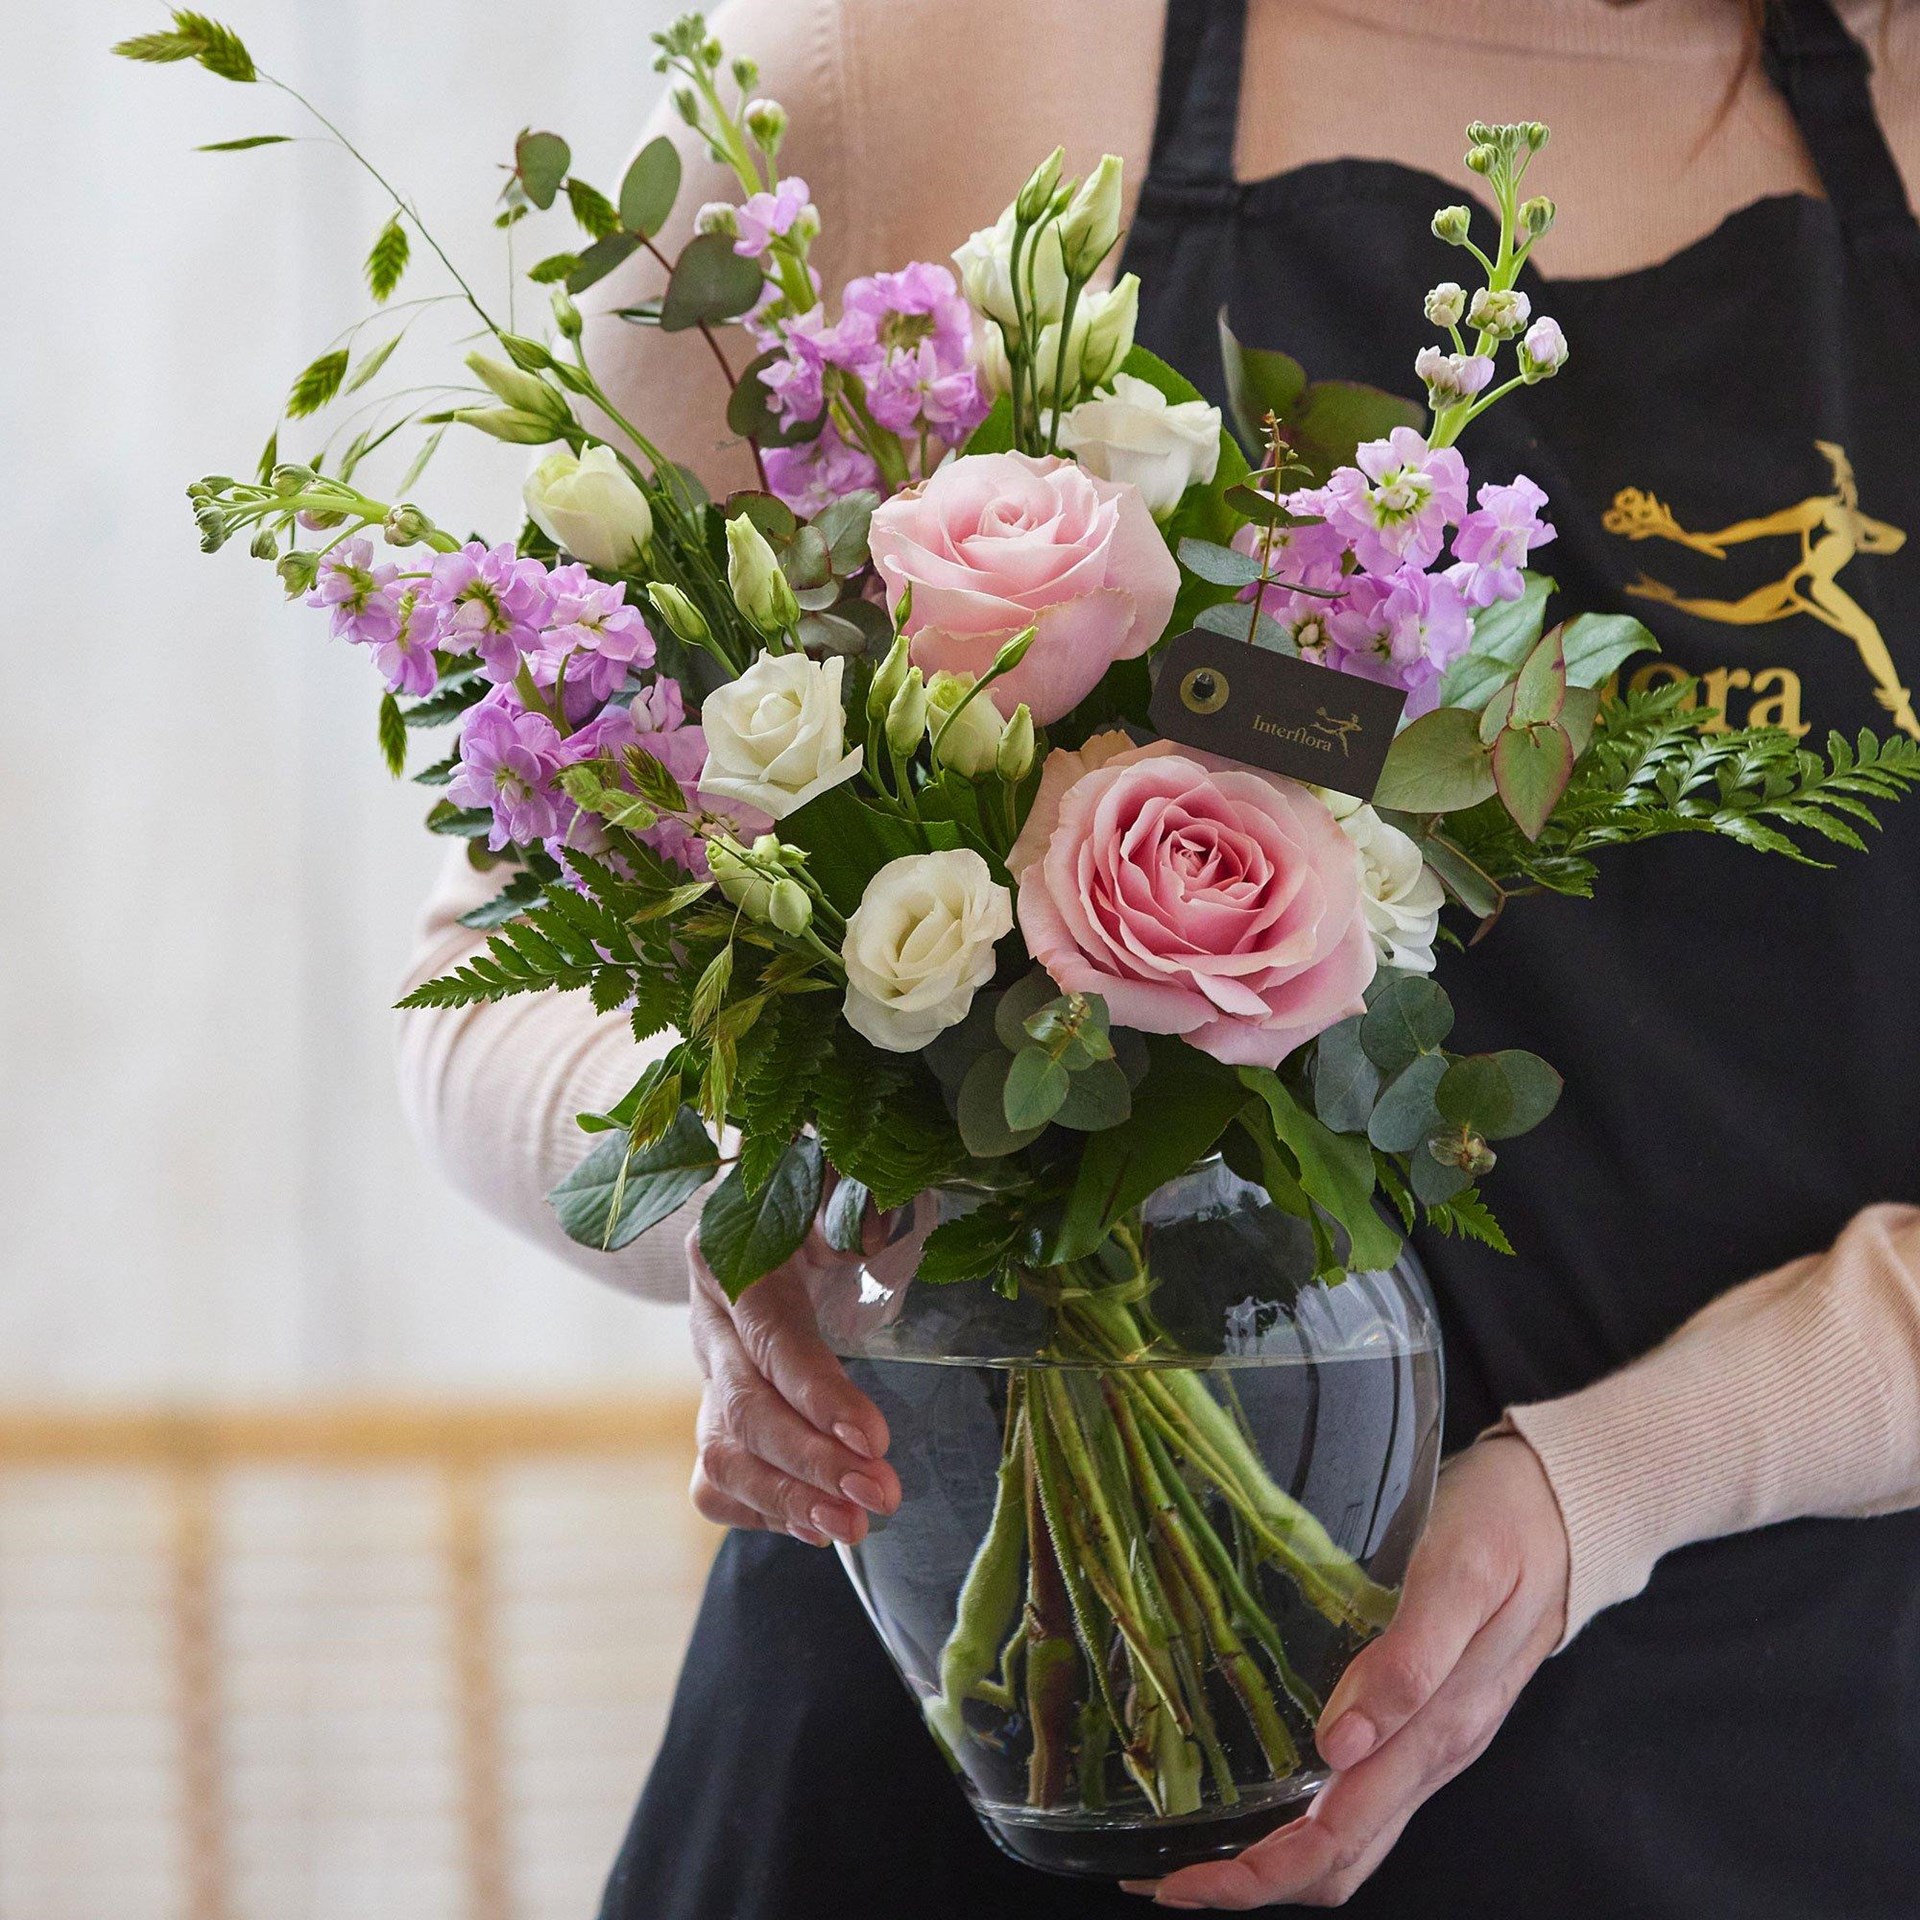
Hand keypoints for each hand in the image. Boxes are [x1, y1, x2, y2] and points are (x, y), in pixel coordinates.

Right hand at [686, 1216, 902, 1547]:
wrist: (780, 1213)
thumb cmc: (823, 1197)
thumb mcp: (839, 1182)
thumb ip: (854, 1200)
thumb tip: (872, 1233)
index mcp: (731, 1258)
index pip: (770, 1337)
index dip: (817, 1393)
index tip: (873, 1439)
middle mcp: (709, 1323)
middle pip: (744, 1410)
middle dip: (812, 1462)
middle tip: (879, 1495)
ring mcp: (705, 1375)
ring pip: (720, 1456)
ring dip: (788, 1501)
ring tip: (853, 1526)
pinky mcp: (715, 1414)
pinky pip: (717, 1481)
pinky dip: (762, 1511)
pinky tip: (817, 1525)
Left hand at [1130, 1436, 1569, 1909]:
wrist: (1567, 1504)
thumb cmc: (1509, 1526)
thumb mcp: (1462, 1572)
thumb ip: (1411, 1658)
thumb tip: (1339, 1746)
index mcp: (1437, 1730)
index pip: (1340, 1839)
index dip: (1260, 1874)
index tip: (1184, 1880)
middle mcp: (1434, 1751)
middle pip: (1340, 1858)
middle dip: (1252, 1880)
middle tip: (1166, 1878)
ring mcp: (1434, 1738)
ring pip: (1353, 1835)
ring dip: (1275, 1856)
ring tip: (1196, 1846)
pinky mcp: (1429, 1714)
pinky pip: (1366, 1793)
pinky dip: (1306, 1814)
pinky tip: (1264, 1787)